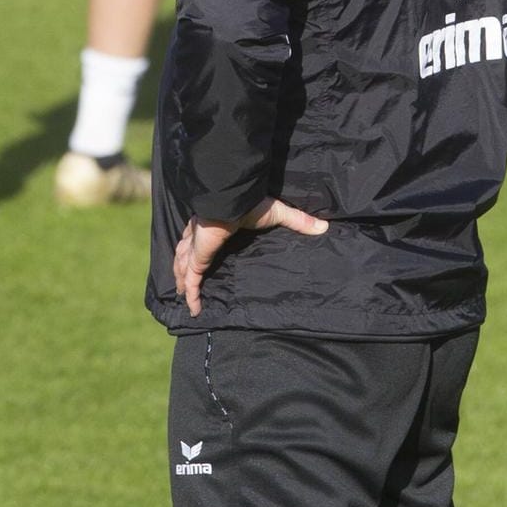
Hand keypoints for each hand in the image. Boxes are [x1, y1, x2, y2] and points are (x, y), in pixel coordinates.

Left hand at [173, 197, 327, 316]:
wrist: (234, 198)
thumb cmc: (251, 203)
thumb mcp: (277, 214)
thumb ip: (298, 221)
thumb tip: (324, 226)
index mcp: (215, 225)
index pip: (204, 240)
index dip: (200, 249)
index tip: (201, 258)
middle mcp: (200, 236)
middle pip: (186, 254)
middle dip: (184, 267)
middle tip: (184, 283)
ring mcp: (196, 247)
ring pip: (183, 267)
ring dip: (182, 280)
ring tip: (183, 293)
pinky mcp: (198, 257)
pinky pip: (191, 279)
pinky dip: (191, 294)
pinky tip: (192, 308)